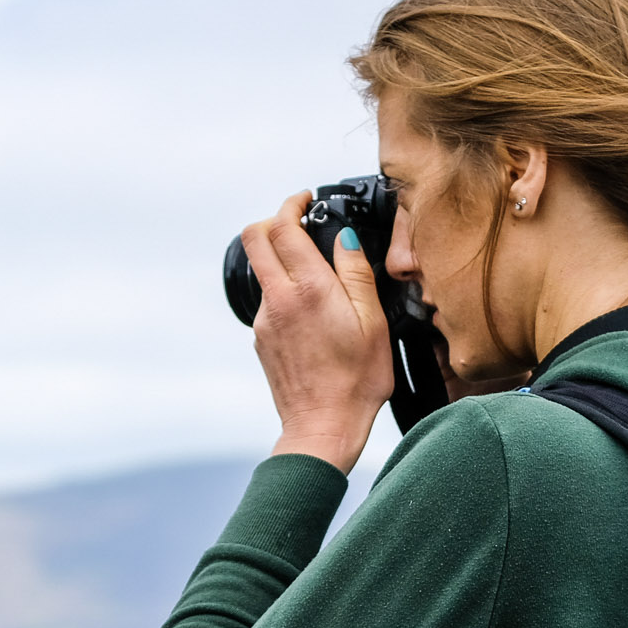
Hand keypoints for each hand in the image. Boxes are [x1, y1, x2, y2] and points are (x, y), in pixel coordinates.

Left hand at [240, 191, 394, 472]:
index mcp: (308, 290)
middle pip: (254, 238)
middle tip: (298, 223)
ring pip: (261, 271)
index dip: (291, 204)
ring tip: (316, 275)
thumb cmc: (356, 382)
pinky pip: (268, 301)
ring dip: (282, 260)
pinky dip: (285, 291)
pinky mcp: (261, 339)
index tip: (305, 200)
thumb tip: (345, 238)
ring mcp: (265, 321)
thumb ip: (356, 273)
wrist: (323, 427)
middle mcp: (278, 300)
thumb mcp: (372, 322)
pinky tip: (312, 312)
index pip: (282, 226)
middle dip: (272, 220)